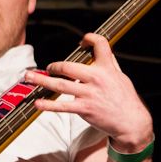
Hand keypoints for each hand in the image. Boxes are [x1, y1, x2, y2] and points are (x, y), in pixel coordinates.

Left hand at [25, 33, 152, 149]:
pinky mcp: (85, 109)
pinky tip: (37, 103)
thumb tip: (104, 51)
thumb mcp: (121, 76)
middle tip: (48, 68)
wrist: (131, 122)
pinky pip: (62, 106)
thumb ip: (111, 64)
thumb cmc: (126, 99)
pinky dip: (48, 105)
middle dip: (55, 66)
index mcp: (108, 67)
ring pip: (60, 85)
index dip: (89, 39)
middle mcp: (97, 78)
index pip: (100, 44)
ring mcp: (89, 94)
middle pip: (69, 66)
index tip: (81, 42)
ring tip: (29, 77)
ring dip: (42, 80)